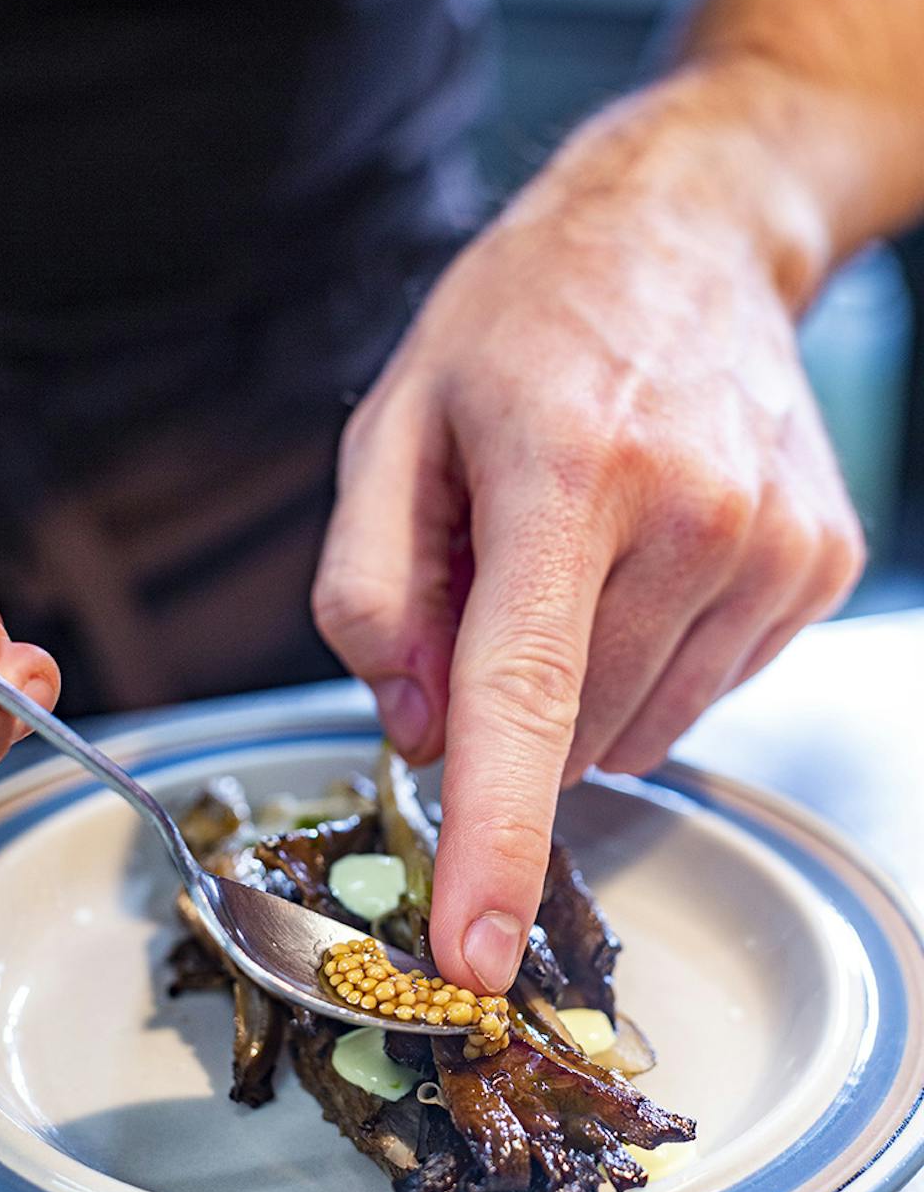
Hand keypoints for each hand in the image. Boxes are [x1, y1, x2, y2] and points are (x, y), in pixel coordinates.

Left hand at [313, 87, 864, 992]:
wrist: (686, 236)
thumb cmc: (525, 323)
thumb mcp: (397, 424)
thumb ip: (373, 586)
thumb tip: (417, 731)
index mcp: (567, 471)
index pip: (524, 695)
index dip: (495, 840)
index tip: (475, 955)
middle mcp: (692, 515)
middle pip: (574, 728)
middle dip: (514, 700)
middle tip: (510, 568)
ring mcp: (773, 545)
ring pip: (642, 725)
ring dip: (586, 679)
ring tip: (582, 543)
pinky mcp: (817, 564)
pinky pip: (707, 686)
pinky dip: (653, 654)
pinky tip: (648, 552)